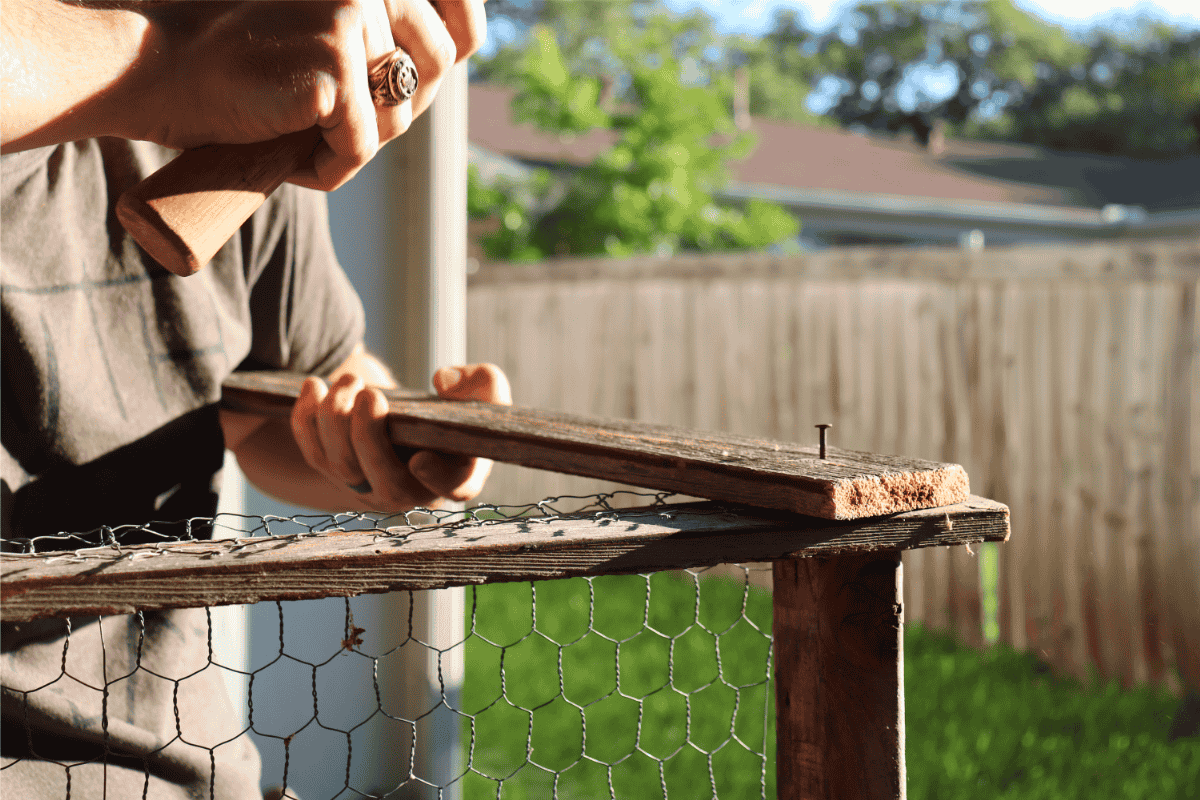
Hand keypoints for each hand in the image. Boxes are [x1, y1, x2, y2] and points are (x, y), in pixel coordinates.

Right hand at [139, 0, 485, 189]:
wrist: (157, 69)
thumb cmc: (238, 61)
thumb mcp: (324, 32)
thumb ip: (380, 37)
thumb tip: (452, 59)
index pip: (462, 22)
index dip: (457, 46)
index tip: (422, 78)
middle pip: (433, 75)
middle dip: (393, 111)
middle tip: (332, 123)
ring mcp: (354, 21)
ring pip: (397, 118)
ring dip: (354, 142)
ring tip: (298, 133)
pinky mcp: (336, 70)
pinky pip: (359, 149)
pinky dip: (326, 168)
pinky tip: (287, 156)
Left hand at [290, 363, 511, 511]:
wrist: (415, 417)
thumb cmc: (457, 406)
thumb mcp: (486, 390)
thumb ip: (484, 383)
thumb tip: (443, 380)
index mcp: (455, 475)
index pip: (451, 488)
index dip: (436, 479)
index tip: (421, 458)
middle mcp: (411, 490)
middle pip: (383, 481)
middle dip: (369, 436)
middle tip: (371, 393)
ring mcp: (369, 485)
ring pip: (342, 466)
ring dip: (336, 419)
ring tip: (349, 380)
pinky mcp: (338, 470)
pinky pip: (313, 453)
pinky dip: (305, 420)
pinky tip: (313, 386)